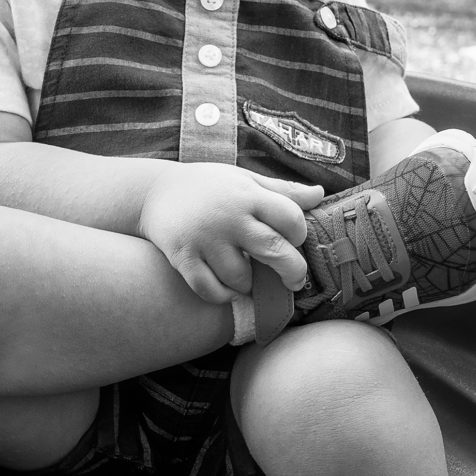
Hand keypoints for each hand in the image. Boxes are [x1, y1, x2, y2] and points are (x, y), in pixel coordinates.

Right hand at [138, 163, 323, 303]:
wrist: (154, 191)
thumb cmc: (209, 186)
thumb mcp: (245, 179)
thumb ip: (282, 190)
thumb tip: (321, 193)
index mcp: (248, 194)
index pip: (291, 218)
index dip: (299, 235)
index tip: (293, 240)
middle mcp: (229, 216)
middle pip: (275, 252)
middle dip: (292, 272)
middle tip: (293, 279)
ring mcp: (205, 239)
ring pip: (242, 279)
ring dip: (249, 284)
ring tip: (247, 275)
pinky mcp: (183, 257)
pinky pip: (210, 290)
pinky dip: (222, 295)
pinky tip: (226, 287)